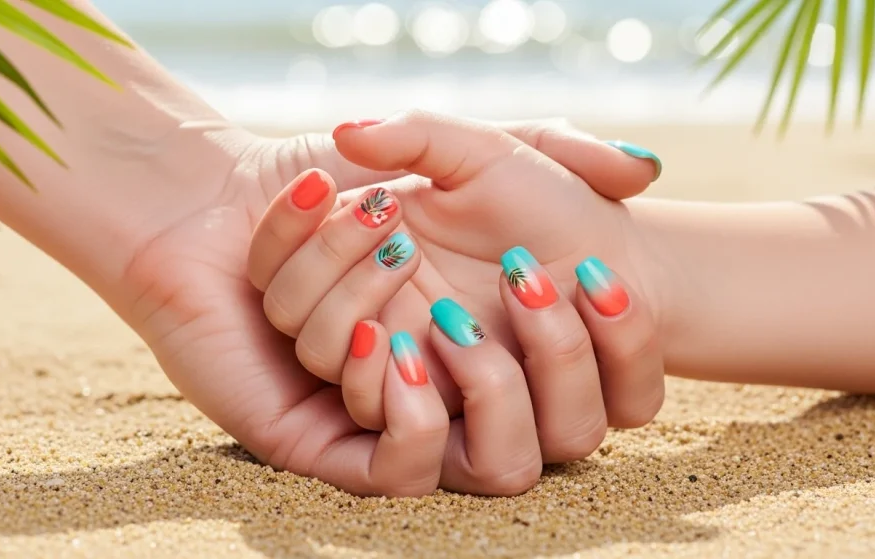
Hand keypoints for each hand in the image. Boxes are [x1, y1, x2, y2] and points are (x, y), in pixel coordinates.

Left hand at [115, 115, 660, 496]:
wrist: (229, 199)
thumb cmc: (346, 176)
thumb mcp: (469, 150)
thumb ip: (557, 146)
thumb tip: (645, 169)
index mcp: (505, 338)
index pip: (598, 385)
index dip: (618, 342)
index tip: (592, 267)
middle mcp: (461, 390)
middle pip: (561, 431)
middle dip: (561, 351)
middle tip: (527, 270)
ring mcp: (400, 422)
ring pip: (478, 449)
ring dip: (460, 357)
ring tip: (409, 264)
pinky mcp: (329, 444)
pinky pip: (395, 470)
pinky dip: (403, 417)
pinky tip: (382, 340)